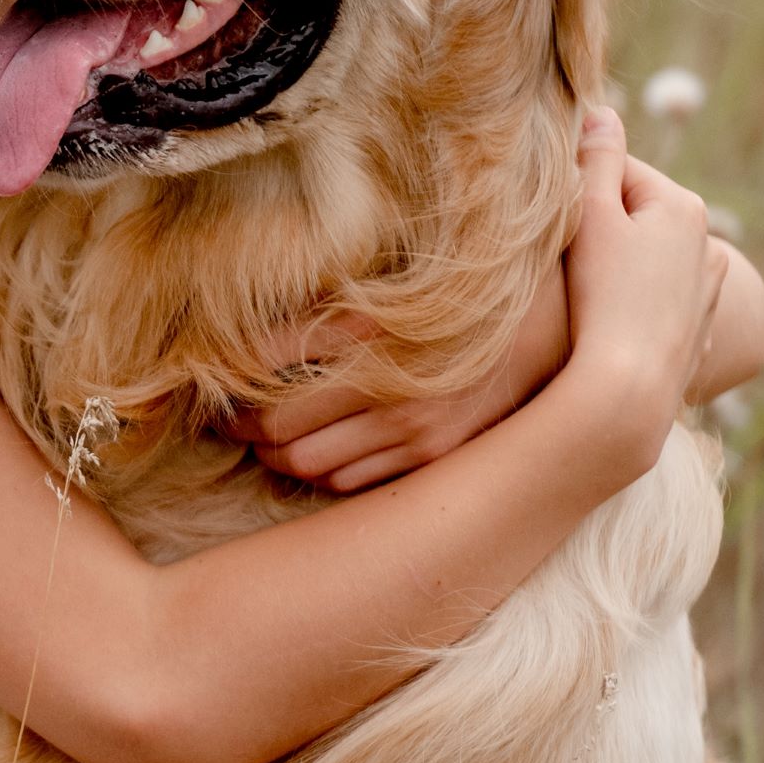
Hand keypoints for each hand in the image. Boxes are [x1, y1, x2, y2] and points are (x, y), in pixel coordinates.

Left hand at [228, 284, 569, 492]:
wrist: (559, 320)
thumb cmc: (467, 287)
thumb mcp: (393, 278)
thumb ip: (328, 305)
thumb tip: (253, 333)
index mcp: (372, 331)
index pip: (266, 369)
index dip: (223, 383)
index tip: (204, 383)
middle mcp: (390, 388)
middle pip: (278, 428)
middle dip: (238, 426)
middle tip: (221, 416)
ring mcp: (416, 431)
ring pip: (309, 465)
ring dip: (274, 456)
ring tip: (260, 439)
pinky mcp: (437, 457)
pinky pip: (353, 484)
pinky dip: (321, 474)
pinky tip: (314, 453)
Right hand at [553, 103, 725, 482]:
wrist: (629, 391)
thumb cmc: (605, 297)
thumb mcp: (592, 216)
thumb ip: (596, 159)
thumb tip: (601, 110)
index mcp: (682, 206)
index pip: (617, 171)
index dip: (575, 189)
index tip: (548, 217)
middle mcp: (705, 245)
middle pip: (634, 217)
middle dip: (598, 228)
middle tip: (560, 258)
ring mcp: (705, 293)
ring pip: (645, 262)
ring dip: (615, 267)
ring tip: (582, 294)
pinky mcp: (696, 335)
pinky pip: (654, 306)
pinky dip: (632, 308)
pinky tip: (606, 326)